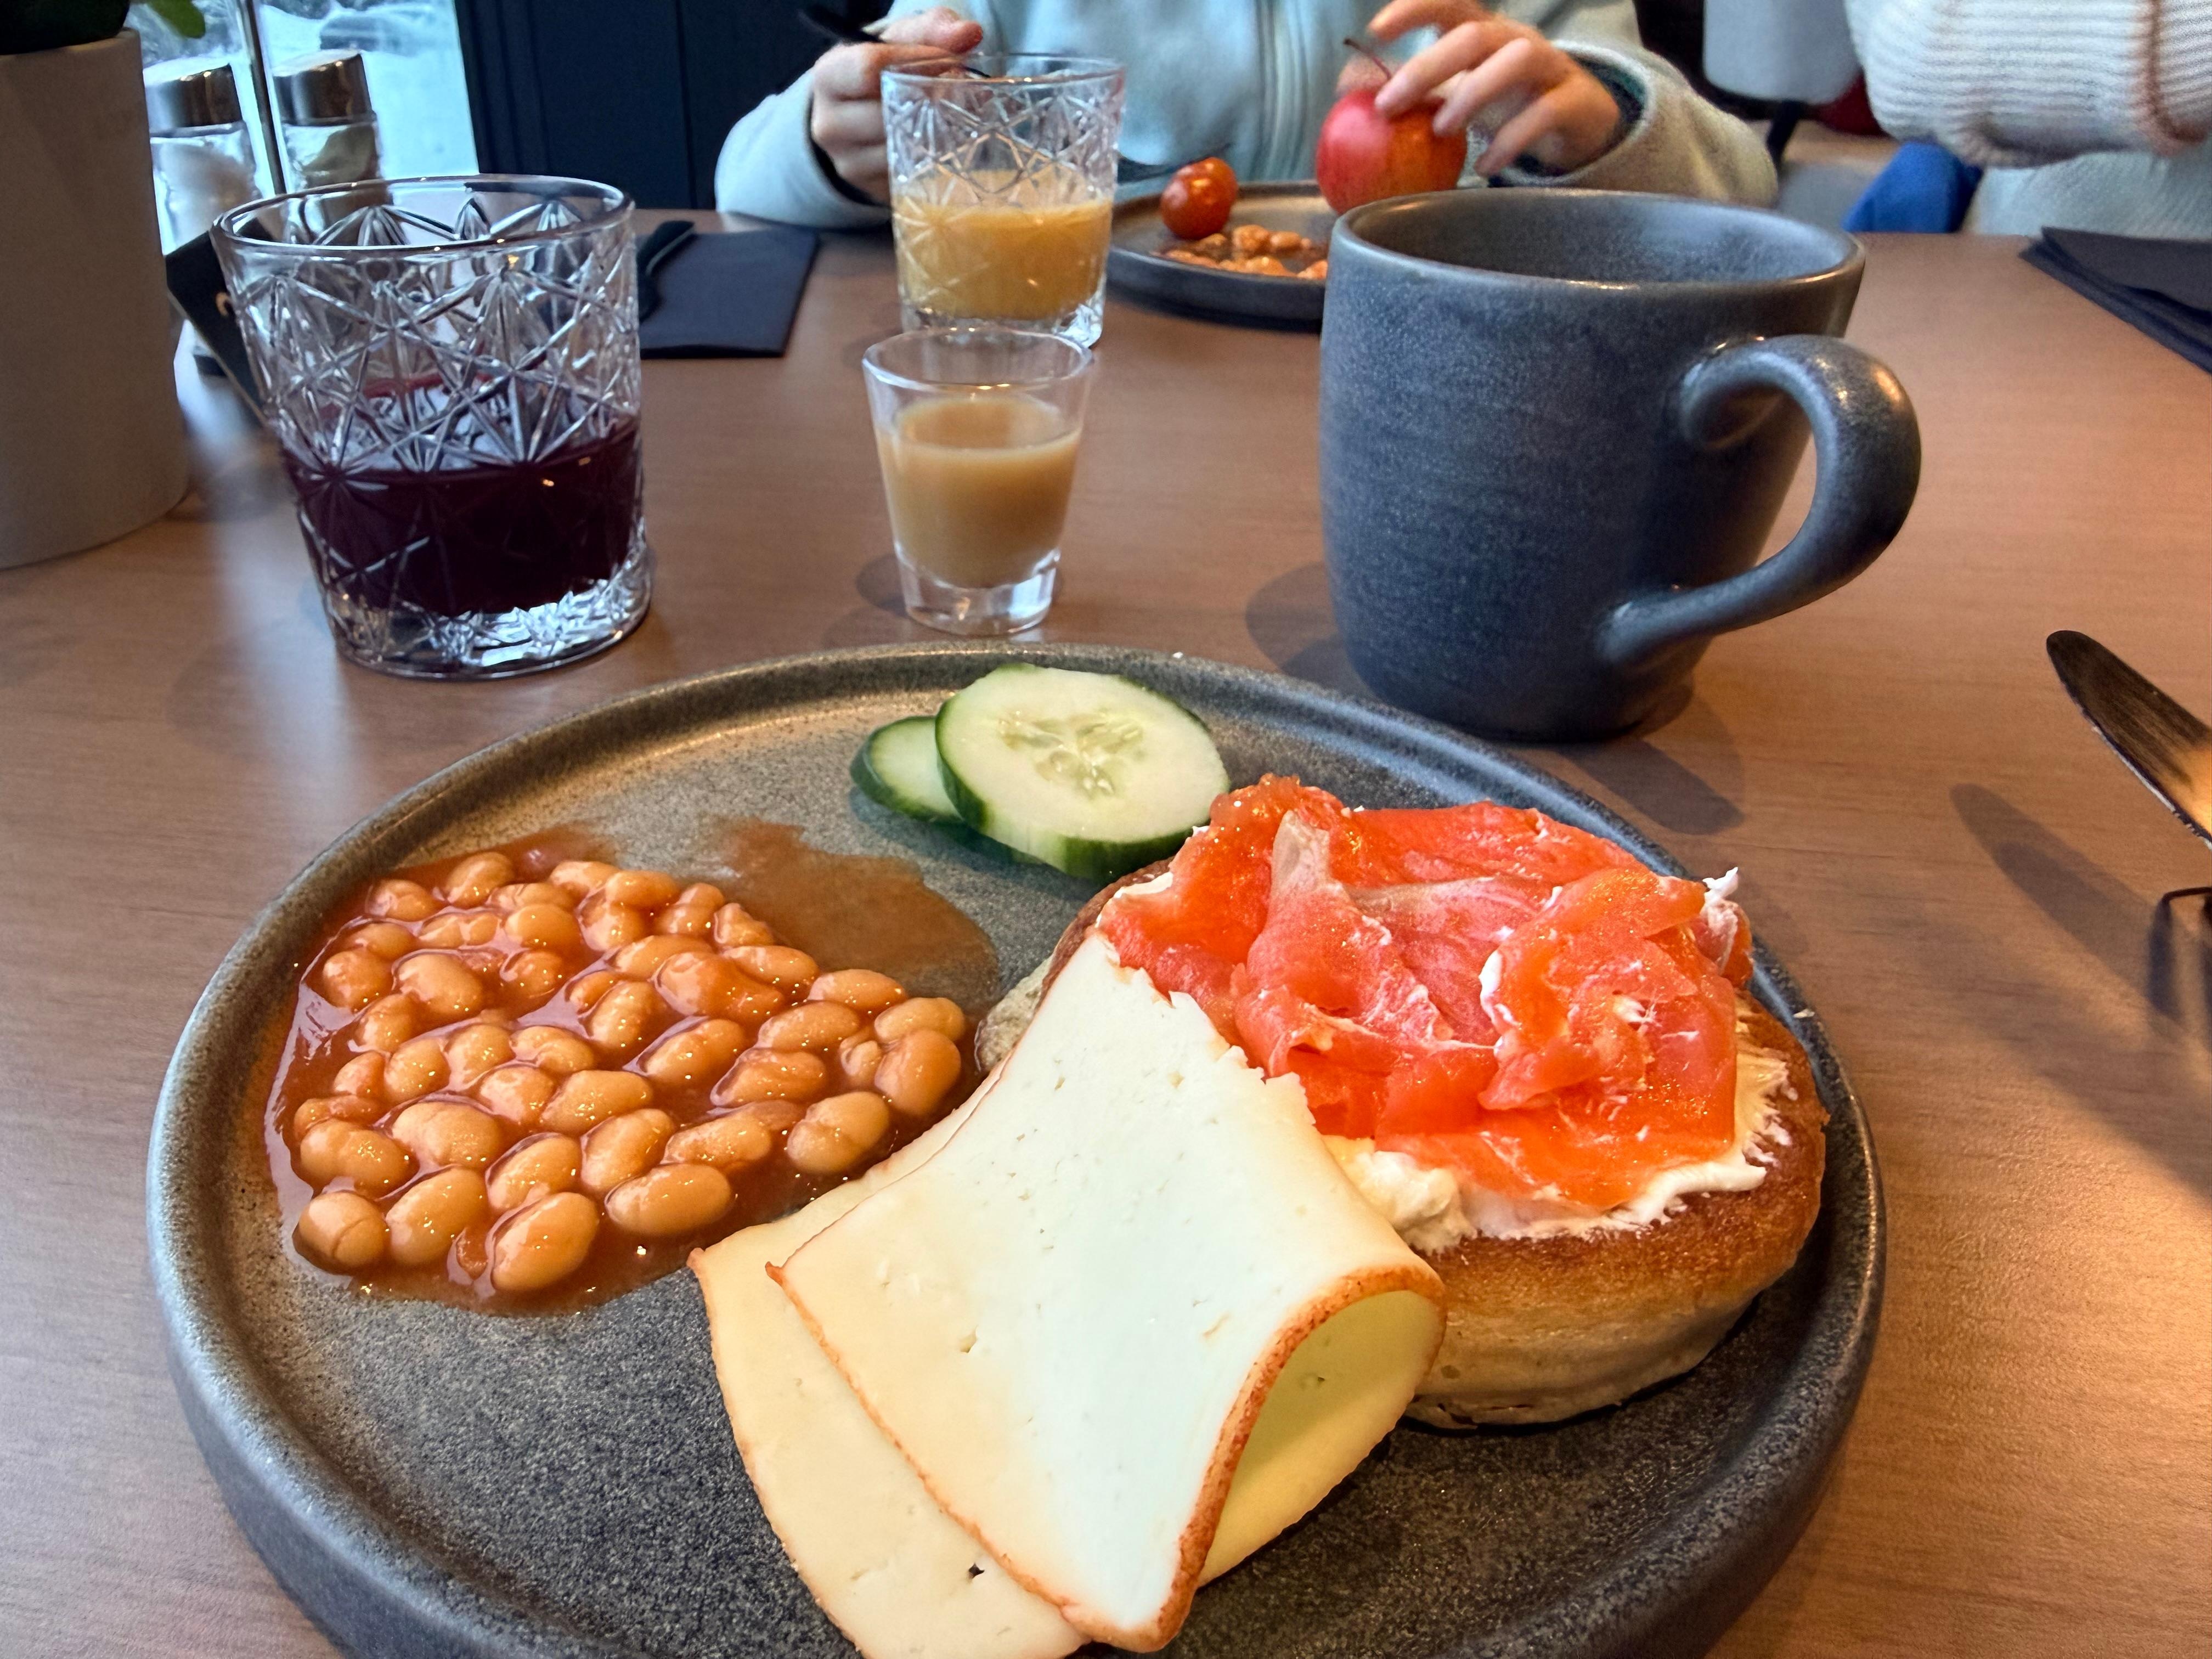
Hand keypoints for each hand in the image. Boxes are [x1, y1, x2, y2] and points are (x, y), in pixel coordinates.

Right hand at [810, 7, 983, 202]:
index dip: (915, 63)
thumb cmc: (885, 67)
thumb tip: (968, 34)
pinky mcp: (872, 189)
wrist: (861, 110)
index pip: (868, 69)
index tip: (950, 61)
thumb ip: (932, 29)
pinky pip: (911, 176)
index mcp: (829, 76)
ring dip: (939, 133)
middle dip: (932, 103)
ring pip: (903, 150)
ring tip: (959, 115)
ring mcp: (848, 163)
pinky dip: (935, 158)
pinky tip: (947, 141)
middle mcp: (829, 124)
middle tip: (964, 92)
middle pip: (887, 115)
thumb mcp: (902, 39)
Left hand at [1363, 0, 1623, 176]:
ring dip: (1472, 94)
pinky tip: (1484, 166)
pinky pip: (1543, 113)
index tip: (1377, 30)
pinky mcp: (1573, 101)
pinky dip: (1510, 141)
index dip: (1415, 9)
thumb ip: (1409, 87)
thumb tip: (1346, 86)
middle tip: (1390, 106)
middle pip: (1474, 34)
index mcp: (1483, 33)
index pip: (1449, 5)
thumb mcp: (1455, 90)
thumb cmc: (1504, 102)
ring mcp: (1549, 66)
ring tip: (1441, 131)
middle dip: (1428, 67)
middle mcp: (1516, 40)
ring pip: (1515, 60)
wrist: (1576, 125)